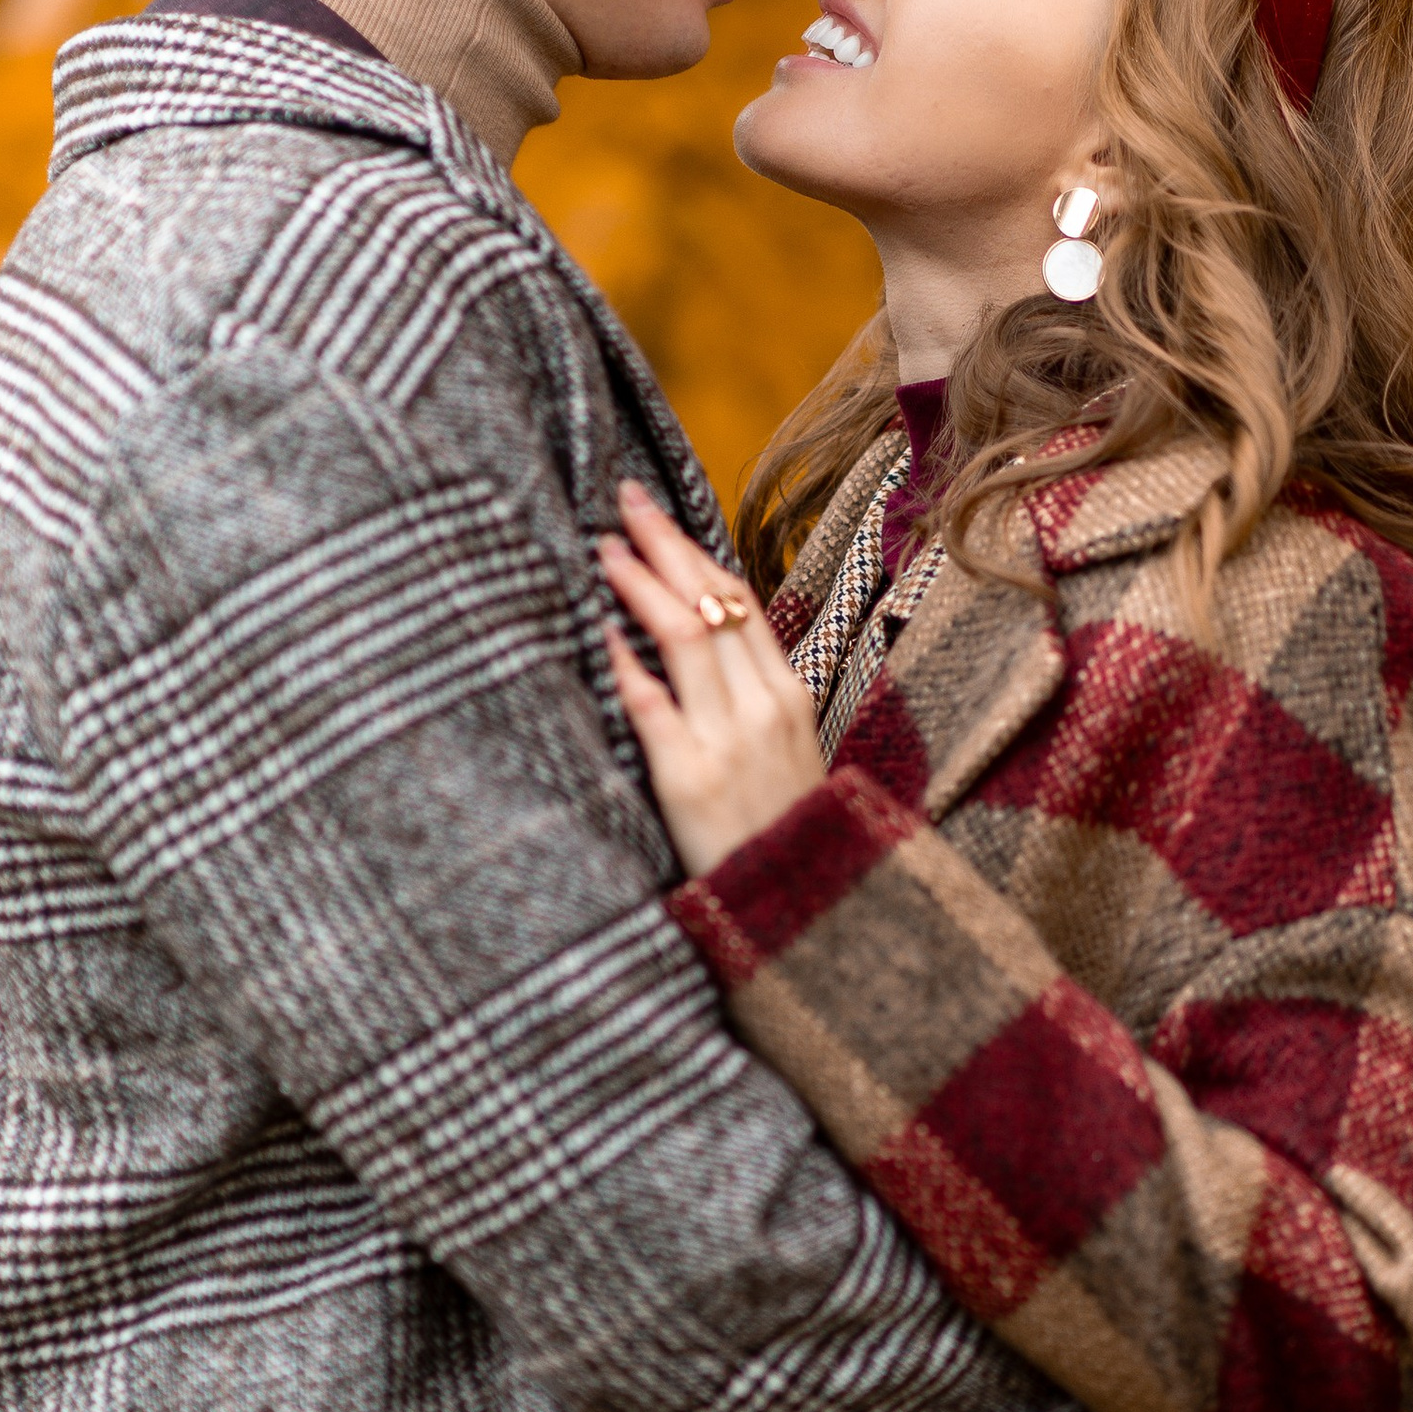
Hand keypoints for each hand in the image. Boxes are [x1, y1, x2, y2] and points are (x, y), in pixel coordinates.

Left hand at [599, 483, 829, 877]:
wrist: (811, 912)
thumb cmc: (790, 836)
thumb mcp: (790, 754)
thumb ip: (754, 700)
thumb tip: (706, 647)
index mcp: (790, 694)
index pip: (741, 602)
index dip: (696, 551)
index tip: (658, 515)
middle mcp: (763, 705)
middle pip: (711, 601)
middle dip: (663, 543)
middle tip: (622, 499)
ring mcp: (727, 738)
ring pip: (684, 635)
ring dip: (639, 583)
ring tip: (603, 550)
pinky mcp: (688, 776)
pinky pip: (651, 703)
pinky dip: (625, 660)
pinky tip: (601, 631)